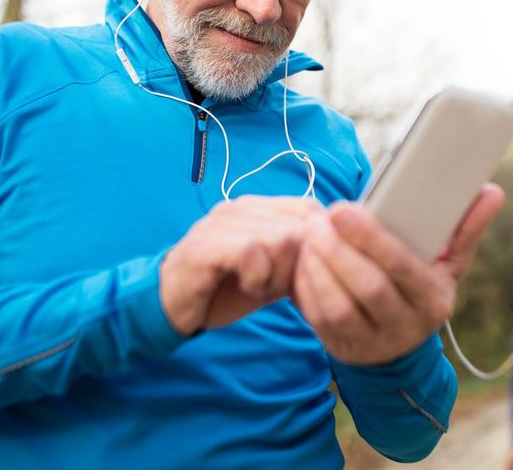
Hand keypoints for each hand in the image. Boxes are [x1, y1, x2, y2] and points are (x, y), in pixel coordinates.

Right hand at [160, 196, 321, 335]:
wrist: (173, 305)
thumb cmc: (224, 288)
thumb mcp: (273, 274)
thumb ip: (300, 261)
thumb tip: (339, 258)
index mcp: (259, 208)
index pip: (311, 208)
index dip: (319, 245)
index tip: (302, 276)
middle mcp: (242, 207)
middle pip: (302, 226)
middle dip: (299, 266)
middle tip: (277, 286)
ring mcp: (222, 222)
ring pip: (282, 238)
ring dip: (277, 274)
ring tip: (258, 286)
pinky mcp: (205, 243)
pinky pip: (252, 252)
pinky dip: (257, 277)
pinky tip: (245, 287)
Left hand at [292, 183, 504, 364]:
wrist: (397, 347)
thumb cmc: (419, 288)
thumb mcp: (447, 265)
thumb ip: (465, 228)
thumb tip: (493, 191)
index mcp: (434, 300)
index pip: (404, 268)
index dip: (372, 238)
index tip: (344, 209)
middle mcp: (407, 327)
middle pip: (369, 287)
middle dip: (339, 250)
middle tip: (319, 219)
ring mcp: (373, 343)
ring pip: (339, 306)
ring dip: (318, 266)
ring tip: (309, 234)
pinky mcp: (343, 349)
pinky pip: (319, 318)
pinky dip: (307, 286)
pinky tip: (303, 259)